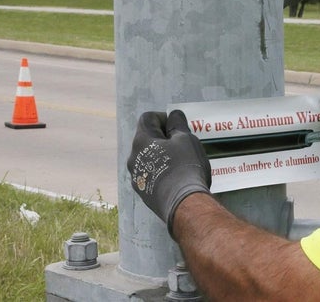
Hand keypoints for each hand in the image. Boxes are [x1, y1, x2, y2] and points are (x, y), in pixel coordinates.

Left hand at [127, 110, 211, 238]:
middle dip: (164, 138)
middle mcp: (133, 157)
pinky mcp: (143, 192)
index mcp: (141, 140)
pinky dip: (161, 171)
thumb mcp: (186, 139)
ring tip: (181, 162)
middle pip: (147, 138)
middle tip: (183, 144)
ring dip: (162, 156)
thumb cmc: (185, 167)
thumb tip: (173, 115)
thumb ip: (178, 124)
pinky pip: (150, 174)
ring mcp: (136, 176)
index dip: (164, 118)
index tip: (178, 127)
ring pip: (148, 158)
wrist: (183, 204)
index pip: (148, 118)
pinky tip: (176, 177)